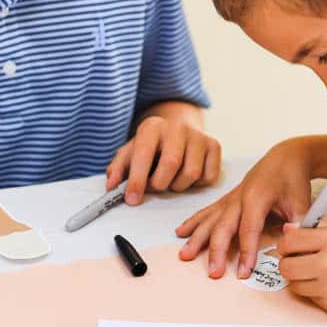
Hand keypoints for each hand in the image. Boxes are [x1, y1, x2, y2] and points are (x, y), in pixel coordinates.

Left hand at [106, 115, 220, 204]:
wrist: (178, 128)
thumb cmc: (152, 145)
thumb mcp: (131, 151)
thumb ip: (119, 168)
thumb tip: (112, 186)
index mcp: (152, 127)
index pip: (144, 154)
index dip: (137, 180)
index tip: (132, 199)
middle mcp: (177, 128)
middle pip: (171, 164)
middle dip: (160, 184)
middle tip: (154, 187)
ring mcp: (199, 136)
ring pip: (191, 174)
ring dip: (178, 185)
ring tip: (171, 179)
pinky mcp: (215, 146)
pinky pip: (208, 177)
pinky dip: (197, 184)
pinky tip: (187, 175)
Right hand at [176, 138, 313, 277]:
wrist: (285, 157)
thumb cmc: (292, 179)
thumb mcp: (302, 201)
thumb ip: (298, 222)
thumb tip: (293, 239)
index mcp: (257, 197)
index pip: (249, 229)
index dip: (246, 252)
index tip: (244, 272)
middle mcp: (239, 197)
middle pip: (223, 226)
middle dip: (216, 251)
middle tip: (213, 273)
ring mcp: (230, 198)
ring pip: (210, 219)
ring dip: (197, 238)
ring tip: (185, 255)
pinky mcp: (227, 199)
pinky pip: (207, 211)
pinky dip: (194, 222)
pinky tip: (181, 232)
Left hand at [277, 224, 326, 317]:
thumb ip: (317, 233)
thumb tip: (288, 231)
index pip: (289, 241)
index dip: (286, 244)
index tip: (290, 247)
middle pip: (286, 267)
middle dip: (288, 264)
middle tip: (298, 262)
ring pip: (295, 286)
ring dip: (301, 280)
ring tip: (318, 274)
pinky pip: (311, 298)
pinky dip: (316, 292)